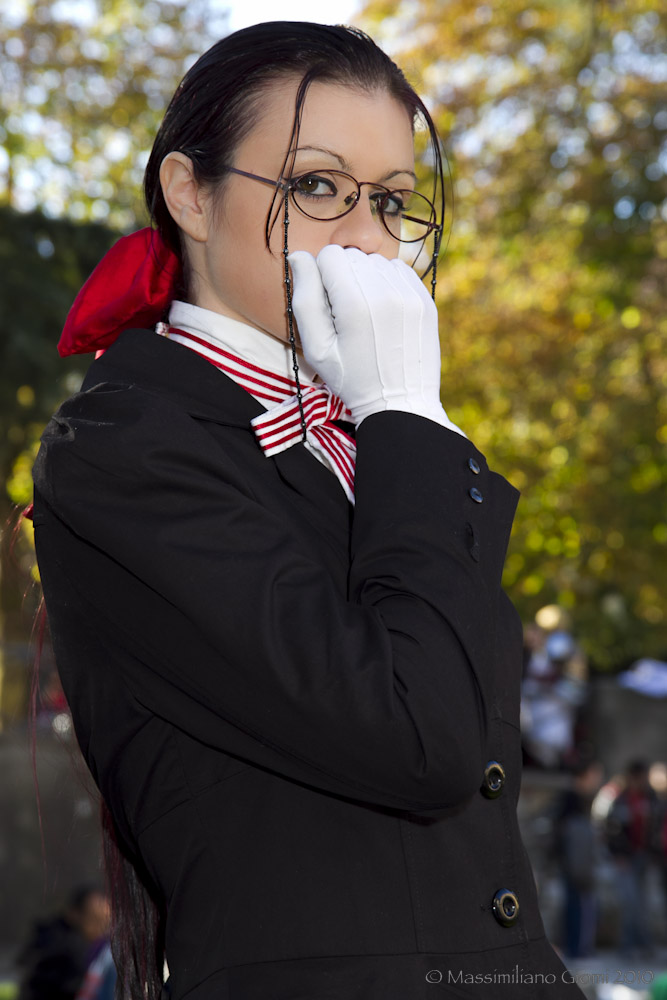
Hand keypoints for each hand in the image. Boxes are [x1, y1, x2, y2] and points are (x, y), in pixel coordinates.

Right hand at [288, 246, 461, 432]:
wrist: (401, 403)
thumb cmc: (352, 378)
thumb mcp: (316, 347)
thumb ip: (304, 297)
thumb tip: (299, 256)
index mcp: (355, 304)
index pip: (329, 254)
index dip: (321, 277)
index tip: (327, 306)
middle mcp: (386, 292)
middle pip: (353, 255)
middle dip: (344, 277)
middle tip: (346, 314)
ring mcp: (410, 294)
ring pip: (376, 261)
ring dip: (366, 280)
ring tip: (366, 315)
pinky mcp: (424, 299)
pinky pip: (398, 270)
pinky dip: (387, 284)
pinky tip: (384, 313)